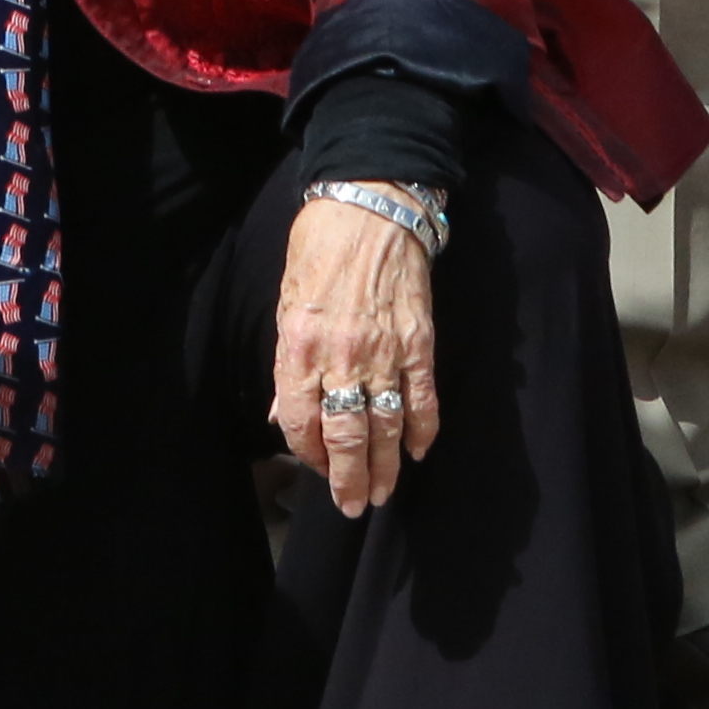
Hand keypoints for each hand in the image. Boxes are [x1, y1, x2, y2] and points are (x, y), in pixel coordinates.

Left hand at [270, 192, 444, 516]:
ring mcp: (384, 351)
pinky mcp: (419, 342)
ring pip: (385, 425)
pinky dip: (423, 429)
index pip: (301, 420)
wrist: (372, 202)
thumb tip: (286, 411)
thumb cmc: (320, 245)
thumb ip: (288, 361)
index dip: (307, 453)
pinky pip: (422, 398)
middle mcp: (340, 355)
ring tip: (384, 492)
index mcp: (299, 344)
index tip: (313, 468)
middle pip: (345, 435)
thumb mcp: (286, 299)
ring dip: (386, 466)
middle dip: (349, 479)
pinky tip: (419, 451)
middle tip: (354, 506)